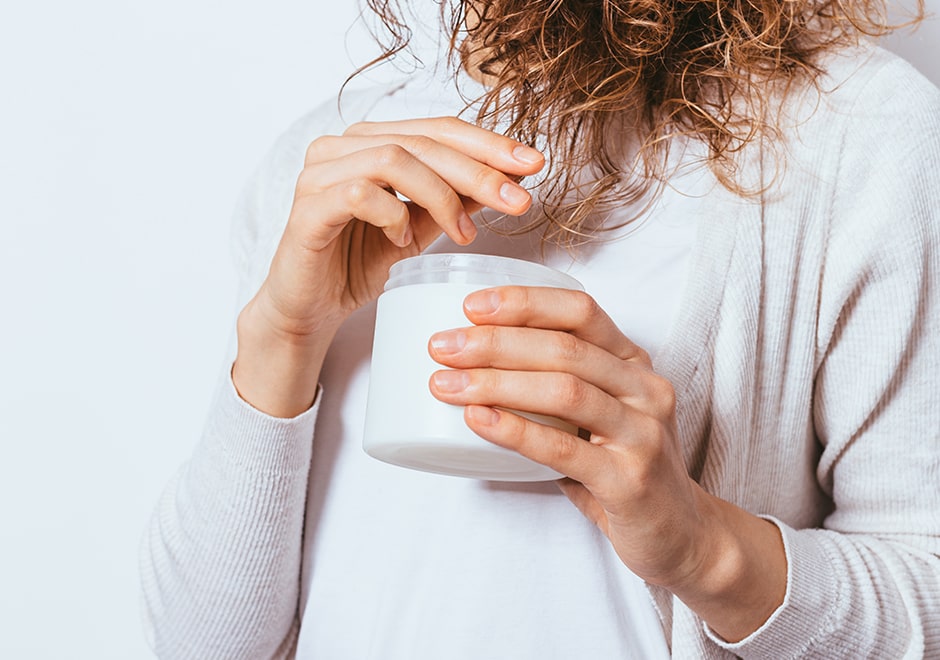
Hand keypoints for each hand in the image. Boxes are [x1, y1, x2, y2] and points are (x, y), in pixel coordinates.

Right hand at [233, 118, 544, 416]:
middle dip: (479, 171)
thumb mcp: (420, 229)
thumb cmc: (357, 263)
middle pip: (423, 142)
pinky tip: (404, 242)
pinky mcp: (307, 207)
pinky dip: (393, 216)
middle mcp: (342, 146)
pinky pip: (359, 194)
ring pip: (395, 160)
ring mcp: (320, 173)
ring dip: (441, 197)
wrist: (308, 308)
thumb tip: (508, 180)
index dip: (488, 144)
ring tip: (463, 235)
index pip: (439, 128)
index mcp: (371, 142)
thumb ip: (454, 200)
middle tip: (518, 201)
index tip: (533, 166)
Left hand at [428, 286, 786, 641]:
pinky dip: (515, 430)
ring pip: (565, 390)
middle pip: (565, 348)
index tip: (471, 306)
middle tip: (442, 346)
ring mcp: (642, 433)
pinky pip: (564, 448)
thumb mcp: (599, 414)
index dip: (524, 303)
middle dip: (495, 342)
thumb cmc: (623, 467)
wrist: (681, 533)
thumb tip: (471, 364)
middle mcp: (645, 389)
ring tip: (445, 383)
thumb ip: (556, 386)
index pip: (581, 312)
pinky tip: (477, 420)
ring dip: (495, 382)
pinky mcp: (630, 480)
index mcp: (633, 363)